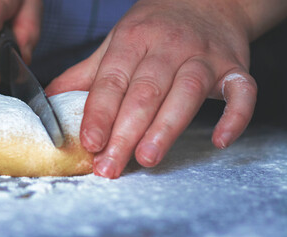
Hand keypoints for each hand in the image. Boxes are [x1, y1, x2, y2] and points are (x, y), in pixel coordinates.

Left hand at [46, 0, 258, 177]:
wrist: (207, 0)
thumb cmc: (155, 27)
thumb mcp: (116, 42)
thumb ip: (86, 74)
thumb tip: (49, 99)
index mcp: (132, 41)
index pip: (111, 81)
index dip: (99, 113)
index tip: (89, 143)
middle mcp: (168, 47)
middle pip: (145, 93)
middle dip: (125, 133)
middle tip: (110, 166)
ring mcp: (203, 56)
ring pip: (186, 92)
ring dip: (166, 128)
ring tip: (148, 158)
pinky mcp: (235, 67)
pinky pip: (241, 91)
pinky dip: (234, 116)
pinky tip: (220, 140)